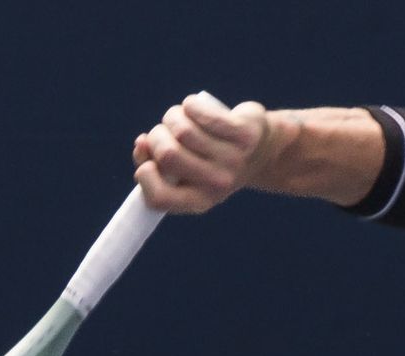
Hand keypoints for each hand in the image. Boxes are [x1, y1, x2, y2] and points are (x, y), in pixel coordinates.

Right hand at [133, 94, 268, 212]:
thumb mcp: (185, 170)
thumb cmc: (212, 160)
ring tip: (182, 118)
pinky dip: (190, 105)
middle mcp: (217, 185)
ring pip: (181, 130)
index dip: (144, 176)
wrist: (262, 151)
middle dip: (156, 137)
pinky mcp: (242, 134)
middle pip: (167, 155)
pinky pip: (199, 111)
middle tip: (165, 133)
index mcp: (200, 201)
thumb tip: (141, 144)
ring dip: (172, 117)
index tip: (148, 162)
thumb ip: (156, 164)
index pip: (159, 198)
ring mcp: (232, 160)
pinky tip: (194, 108)